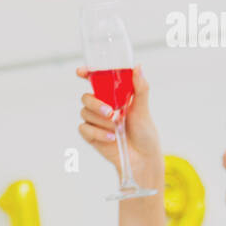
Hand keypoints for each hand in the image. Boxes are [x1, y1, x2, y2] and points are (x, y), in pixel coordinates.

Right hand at [77, 65, 161, 184]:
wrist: (141, 158)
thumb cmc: (144, 133)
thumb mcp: (143, 109)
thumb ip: (140, 88)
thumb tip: (138, 67)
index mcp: (113, 97)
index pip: (96, 82)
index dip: (86, 74)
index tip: (80, 72)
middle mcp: (102, 107)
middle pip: (86, 97)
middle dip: (96, 104)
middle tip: (111, 112)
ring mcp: (95, 121)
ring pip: (85, 113)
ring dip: (101, 121)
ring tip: (117, 128)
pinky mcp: (91, 135)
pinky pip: (84, 129)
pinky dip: (98, 133)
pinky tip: (111, 138)